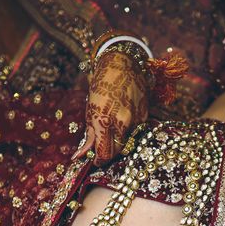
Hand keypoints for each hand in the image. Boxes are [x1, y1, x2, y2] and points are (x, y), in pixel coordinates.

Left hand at [72, 49, 149, 164]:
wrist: (123, 65)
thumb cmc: (102, 86)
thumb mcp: (90, 110)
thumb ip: (89, 135)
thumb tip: (79, 156)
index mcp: (104, 122)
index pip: (105, 154)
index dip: (99, 160)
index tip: (95, 160)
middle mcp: (122, 124)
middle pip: (117, 152)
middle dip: (109, 152)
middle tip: (102, 146)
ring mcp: (136, 120)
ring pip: (127, 142)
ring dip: (119, 140)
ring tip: (113, 126)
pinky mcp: (145, 116)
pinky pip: (136, 131)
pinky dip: (128, 130)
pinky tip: (123, 117)